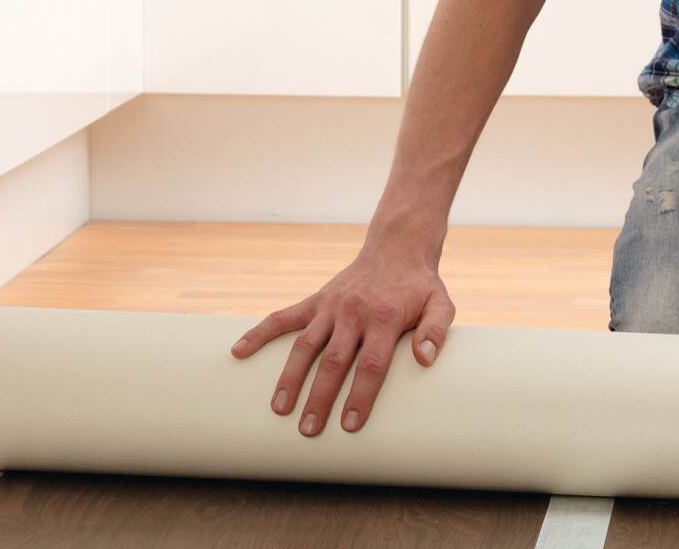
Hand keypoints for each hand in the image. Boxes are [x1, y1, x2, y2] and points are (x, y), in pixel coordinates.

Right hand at [230, 240, 455, 435]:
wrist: (396, 249)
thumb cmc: (419, 286)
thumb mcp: (441, 303)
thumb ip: (436, 330)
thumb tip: (425, 360)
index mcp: (384, 318)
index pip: (371, 364)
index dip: (360, 396)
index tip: (349, 425)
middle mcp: (353, 313)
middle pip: (334, 361)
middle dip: (320, 397)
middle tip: (308, 430)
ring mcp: (331, 307)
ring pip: (305, 344)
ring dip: (290, 377)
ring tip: (278, 409)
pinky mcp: (316, 302)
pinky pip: (283, 317)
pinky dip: (259, 333)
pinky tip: (238, 352)